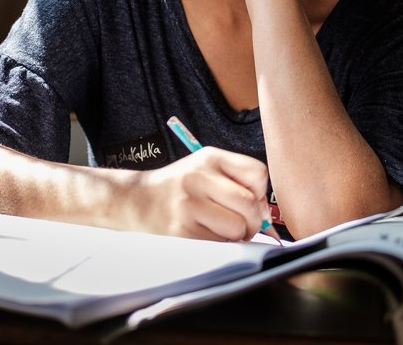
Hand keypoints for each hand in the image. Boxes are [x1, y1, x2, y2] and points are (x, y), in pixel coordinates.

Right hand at [134, 147, 270, 240]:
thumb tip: (266, 215)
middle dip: (254, 221)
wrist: (136, 200)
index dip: (260, 193)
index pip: (257, 174)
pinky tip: (207, 235)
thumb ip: (237, 182)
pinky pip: (219, 243)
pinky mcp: (182, 230)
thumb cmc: (179, 187)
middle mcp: (198, 177)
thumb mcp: (205, 169)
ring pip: (237, 228)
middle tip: (244, 225)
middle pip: (249, 204)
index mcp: (209, 157)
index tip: (250, 200)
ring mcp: (188, 205)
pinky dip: (220, 244)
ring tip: (223, 230)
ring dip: (237, 236)